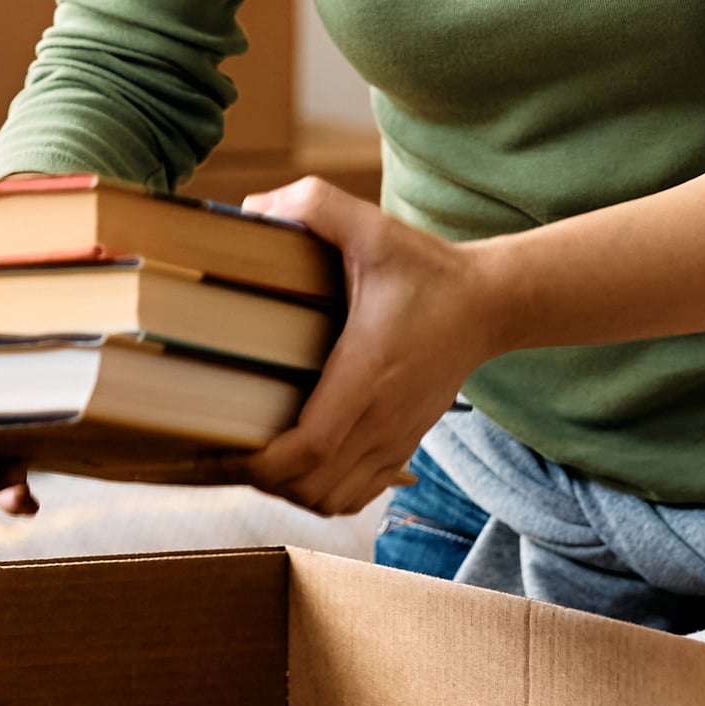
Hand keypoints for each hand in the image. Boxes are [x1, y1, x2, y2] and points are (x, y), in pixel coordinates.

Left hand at [236, 176, 509, 518]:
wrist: (490, 305)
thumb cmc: (428, 270)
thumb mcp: (373, 227)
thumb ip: (316, 205)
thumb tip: (253, 208)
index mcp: (366, 373)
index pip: (306, 450)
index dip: (256, 462)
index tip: (216, 445)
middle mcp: (380, 419)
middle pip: (309, 486)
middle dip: (256, 478)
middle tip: (214, 448)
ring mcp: (394, 439)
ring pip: (329, 499)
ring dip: (285, 491)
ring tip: (249, 459)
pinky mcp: (401, 445)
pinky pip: (353, 495)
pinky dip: (318, 494)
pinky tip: (295, 468)